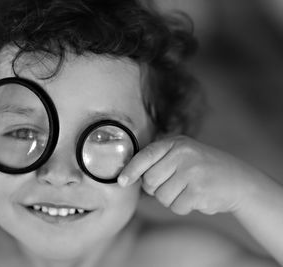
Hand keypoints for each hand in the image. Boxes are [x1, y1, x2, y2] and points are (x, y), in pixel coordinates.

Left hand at [118, 136, 263, 214]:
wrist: (239, 181)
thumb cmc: (203, 169)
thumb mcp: (183, 154)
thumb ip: (159, 160)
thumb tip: (129, 177)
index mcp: (176, 143)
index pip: (145, 156)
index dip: (130, 170)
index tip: (122, 181)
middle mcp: (183, 154)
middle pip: (149, 181)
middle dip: (157, 189)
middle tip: (174, 185)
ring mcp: (192, 172)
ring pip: (161, 197)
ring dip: (171, 199)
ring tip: (188, 190)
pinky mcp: (199, 191)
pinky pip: (176, 207)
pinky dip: (183, 207)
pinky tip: (196, 198)